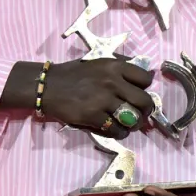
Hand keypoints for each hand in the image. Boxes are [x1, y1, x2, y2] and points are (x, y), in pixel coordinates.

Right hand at [41, 58, 155, 138]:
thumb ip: (122, 67)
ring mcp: (102, 100)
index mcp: (116, 67)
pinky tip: (117, 131)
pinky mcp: (92, 116)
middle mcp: (112, 82)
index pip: (146, 79)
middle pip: (144, 101)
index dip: (146, 89)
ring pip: (133, 118)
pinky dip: (119, 133)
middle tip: (142, 115)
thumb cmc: (75, 74)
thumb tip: (147, 73)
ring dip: (134, 124)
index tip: (140, 93)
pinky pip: (116, 129)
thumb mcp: (101, 63)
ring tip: (130, 125)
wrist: (47, 86)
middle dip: (146, 111)